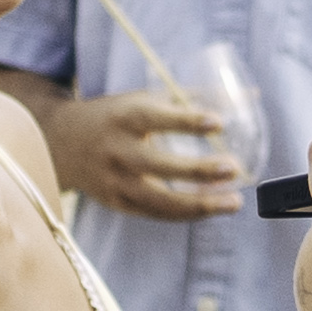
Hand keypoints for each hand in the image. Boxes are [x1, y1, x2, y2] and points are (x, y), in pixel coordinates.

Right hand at [63, 84, 244, 223]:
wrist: (61, 143)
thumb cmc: (116, 116)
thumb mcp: (143, 99)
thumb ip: (192, 98)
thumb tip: (250, 96)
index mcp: (123, 116)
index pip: (156, 118)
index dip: (187, 121)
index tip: (219, 122)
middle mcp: (117, 150)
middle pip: (158, 165)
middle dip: (198, 170)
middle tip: (234, 169)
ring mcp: (115, 181)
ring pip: (158, 200)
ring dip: (199, 205)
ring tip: (234, 202)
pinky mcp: (116, 203)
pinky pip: (155, 214)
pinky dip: (185, 213)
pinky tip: (212, 208)